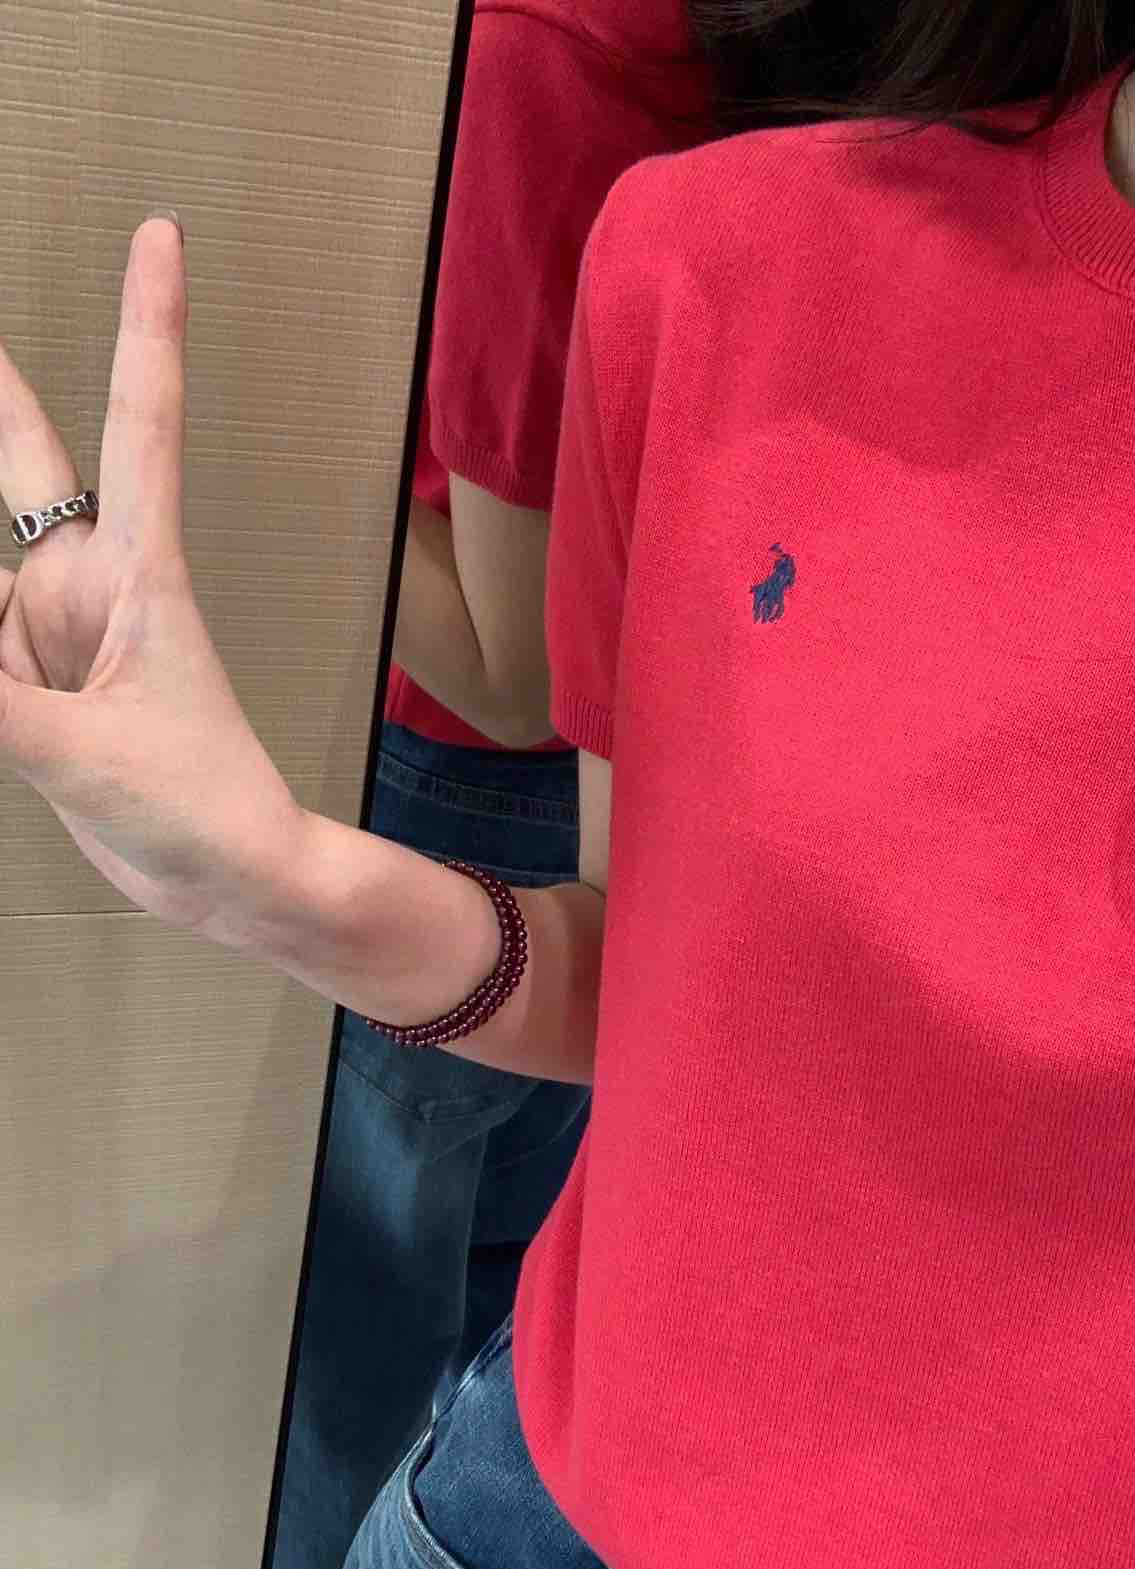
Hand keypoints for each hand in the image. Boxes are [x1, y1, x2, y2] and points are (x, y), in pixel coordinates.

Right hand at [0, 214, 305, 934]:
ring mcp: (55, 637)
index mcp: (142, 574)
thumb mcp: (85, 756)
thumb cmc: (205, 809)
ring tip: (59, 726)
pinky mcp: (30, 689)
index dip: (146, 326)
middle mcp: (94, 587)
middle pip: (22, 467)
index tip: (161, 235)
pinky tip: (25, 725)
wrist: (230, 884)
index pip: (141, 423)